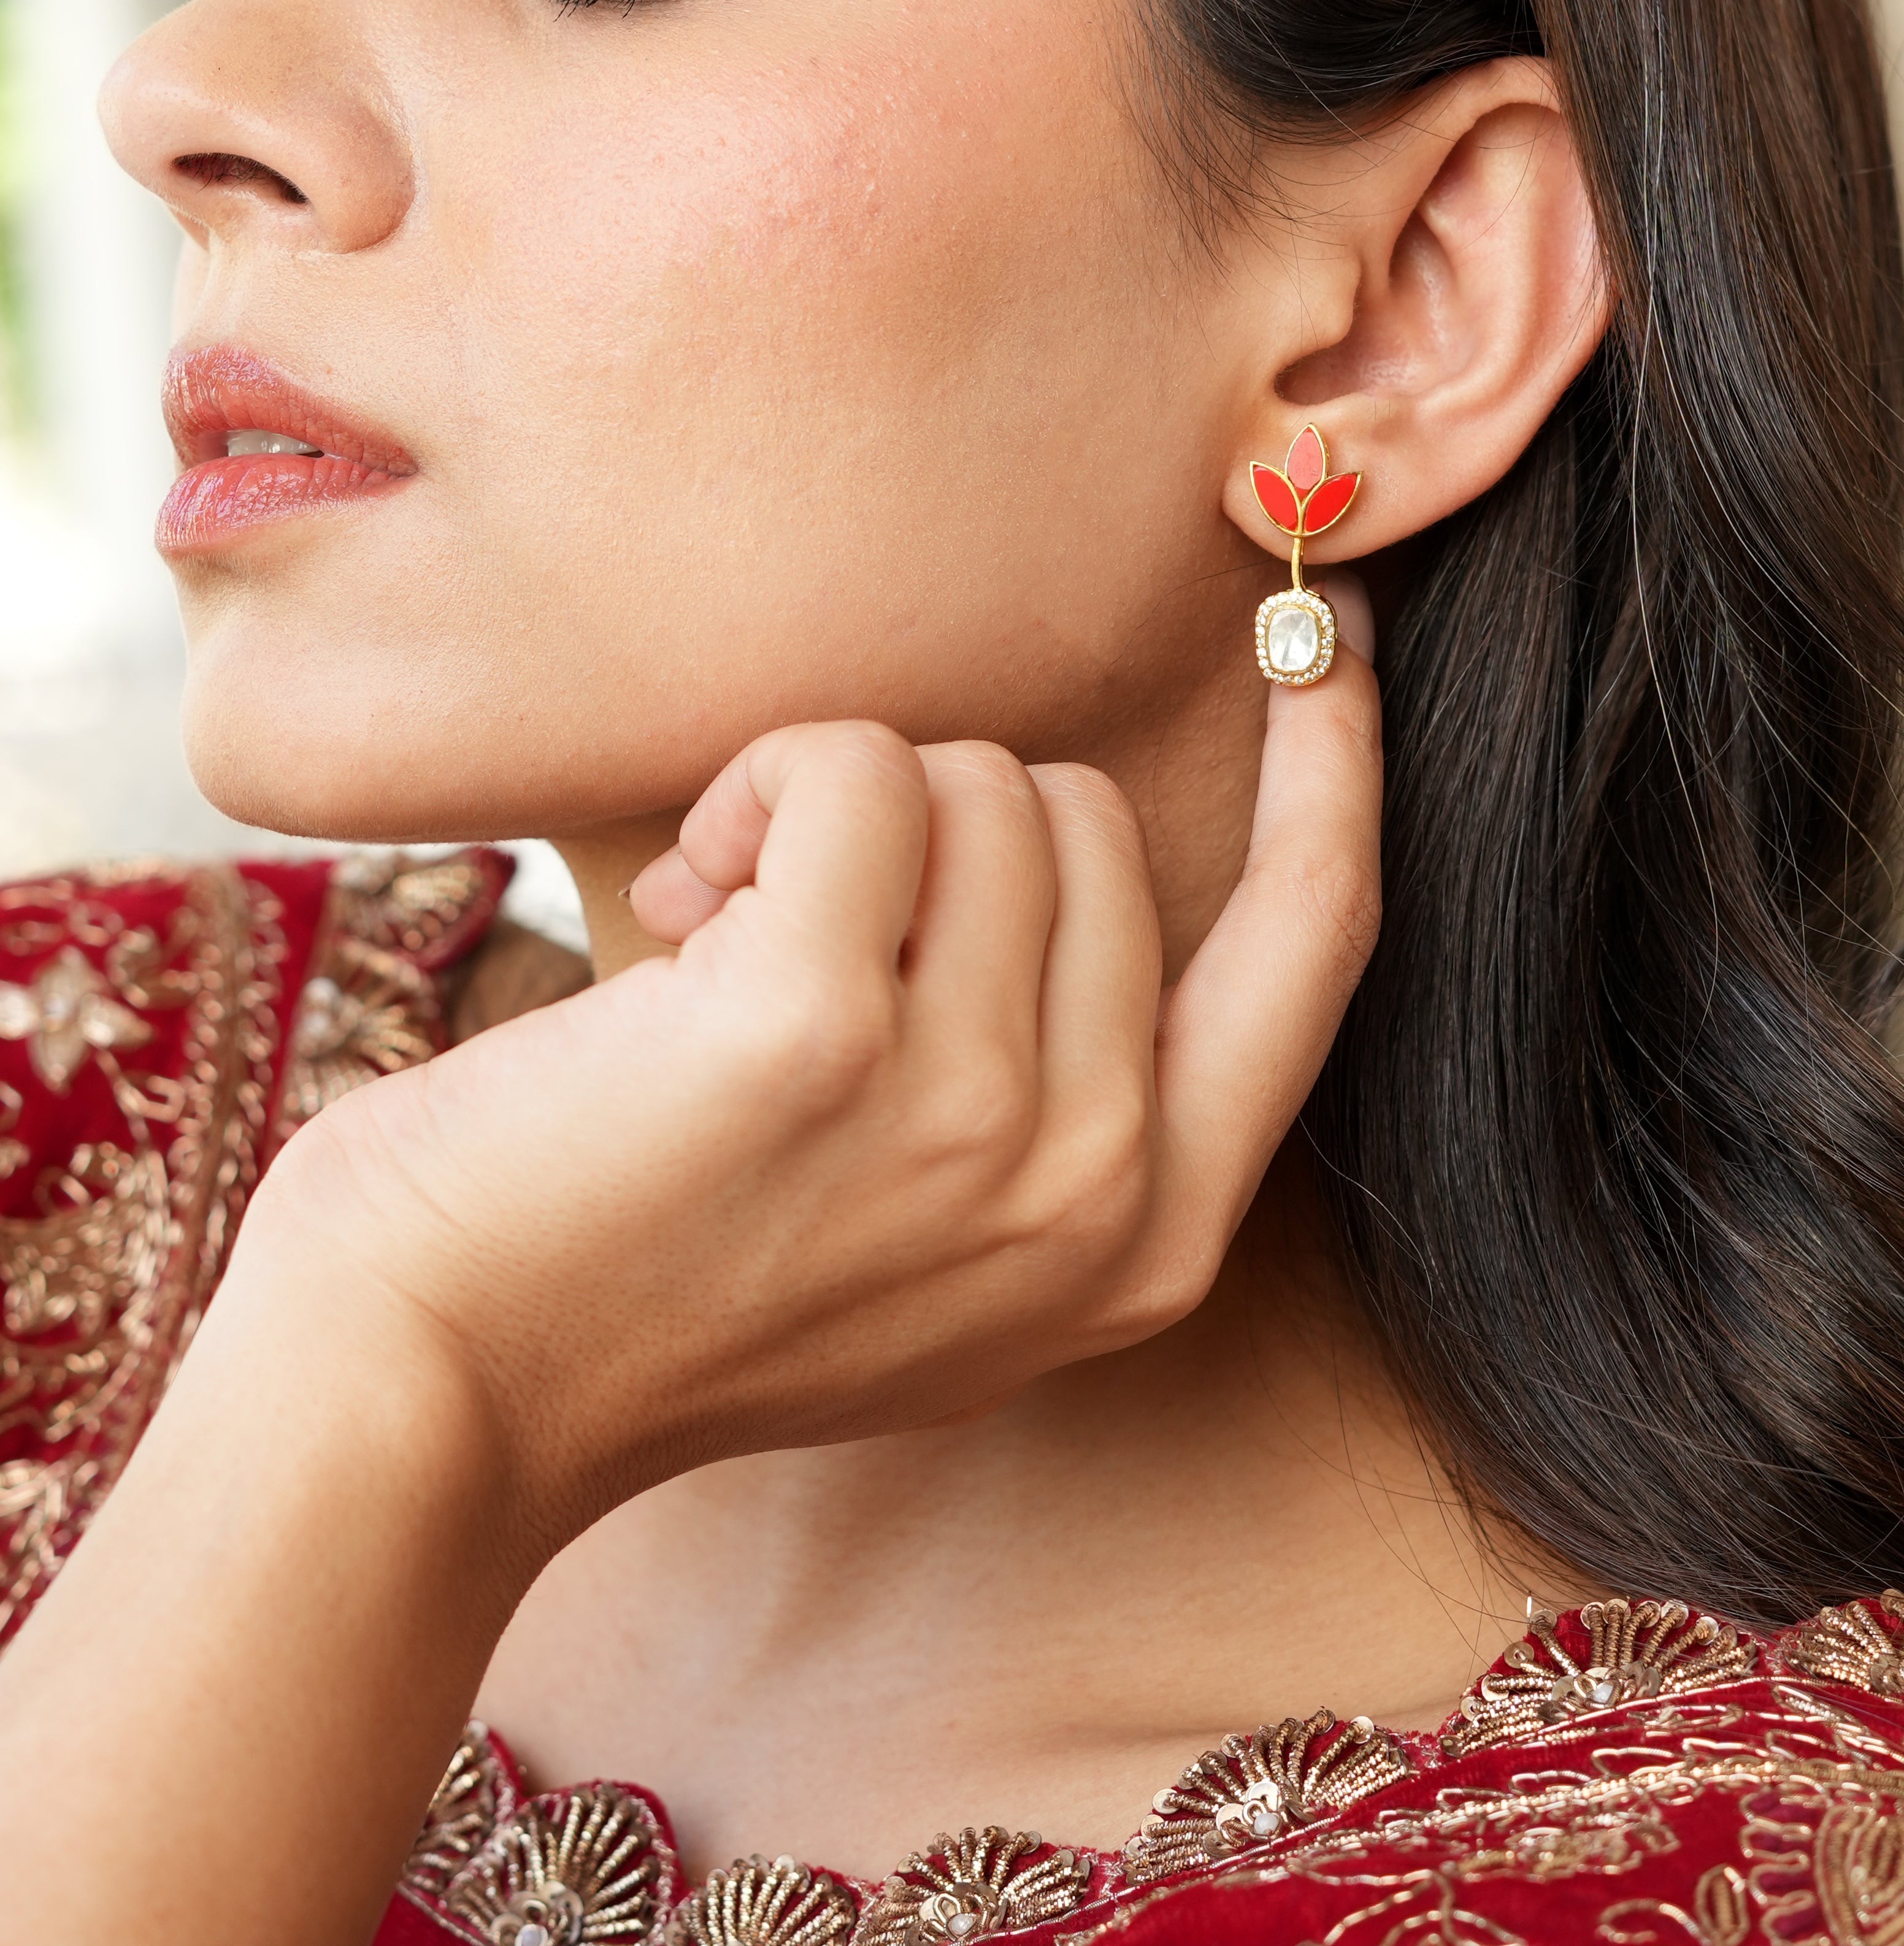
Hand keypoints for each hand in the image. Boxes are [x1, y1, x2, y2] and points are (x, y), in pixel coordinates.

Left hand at [259, 581, 1381, 1554]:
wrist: (434, 1397)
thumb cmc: (669, 1275)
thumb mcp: (943, 1232)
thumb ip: (1065, 1079)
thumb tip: (1061, 827)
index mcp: (1147, 1239)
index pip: (1317, 943)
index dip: (1337, 772)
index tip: (1321, 639)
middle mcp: (1093, 1190)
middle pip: (1094, 823)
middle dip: (936, 828)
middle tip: (798, 938)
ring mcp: (975, 1116)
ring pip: (977, 783)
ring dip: (831, 810)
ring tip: (722, 943)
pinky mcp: (822, 1030)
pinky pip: (851, 769)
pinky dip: (760, 791)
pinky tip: (680, 910)